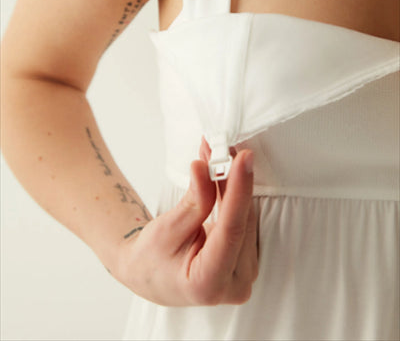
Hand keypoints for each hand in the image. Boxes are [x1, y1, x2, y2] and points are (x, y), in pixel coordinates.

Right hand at [114, 138, 257, 305]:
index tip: (243, 159)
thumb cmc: (151, 260)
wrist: (149, 275)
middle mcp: (235, 284)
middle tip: (218, 145)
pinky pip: (243, 217)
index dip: (239, 190)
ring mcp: (245, 271)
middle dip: (230, 178)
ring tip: (214, 152)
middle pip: (240, 219)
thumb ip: (194, 201)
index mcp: (210, 284)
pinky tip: (222, 169)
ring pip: (244, 215)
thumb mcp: (166, 230)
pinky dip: (232, 192)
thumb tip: (205, 168)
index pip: (232, 230)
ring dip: (231, 181)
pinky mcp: (246, 256)